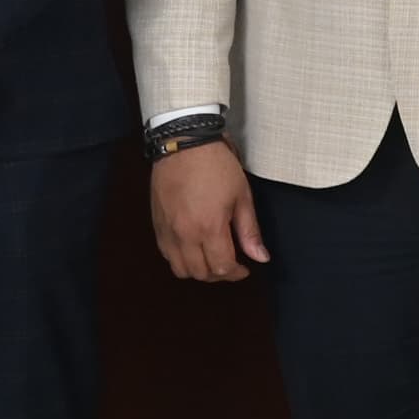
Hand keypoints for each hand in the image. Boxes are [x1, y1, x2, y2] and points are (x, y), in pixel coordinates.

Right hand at [148, 140, 269, 279]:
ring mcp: (167, 231)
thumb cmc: (216, 166)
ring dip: (198, 270)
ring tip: (212, 258)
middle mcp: (184, 234)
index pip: (222, 268)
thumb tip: (261, 257)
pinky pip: (166, 254)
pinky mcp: (157, 224)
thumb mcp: (242, 196)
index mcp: (209, 228)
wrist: (184, 144)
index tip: (245, 268)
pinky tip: (193, 248)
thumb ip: (249, 231)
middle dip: (219, 275)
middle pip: (200, 273)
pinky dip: (180, 259)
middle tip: (231, 264)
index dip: (236, 273)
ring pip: (180, 269)